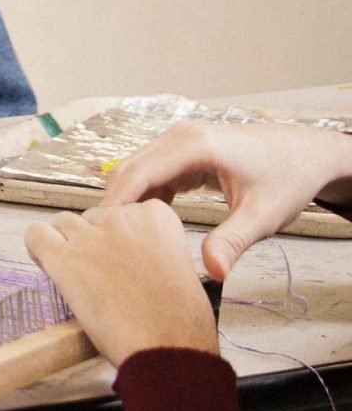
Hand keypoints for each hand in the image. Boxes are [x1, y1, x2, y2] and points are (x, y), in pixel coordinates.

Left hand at [24, 201, 219, 363]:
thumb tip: (130, 255)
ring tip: (76, 271)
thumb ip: (152, 249)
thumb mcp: (179, 267)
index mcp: (156, 217)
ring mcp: (90, 237)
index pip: (122, 211)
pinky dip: (38, 246)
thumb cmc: (179, 321)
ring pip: (63, 222)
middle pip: (91, 216)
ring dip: (66, 243)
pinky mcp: (64, 258)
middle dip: (93, 240)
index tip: (122, 257)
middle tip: (100, 272)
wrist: (167, 346)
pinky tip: (48, 263)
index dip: (119, 236)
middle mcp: (121, 219)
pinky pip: (36, 235)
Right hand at [99, 119, 351, 280]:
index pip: (137, 174)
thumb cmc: (289, 179)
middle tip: (104, 243)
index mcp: (193, 145)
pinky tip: (147, 225)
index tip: (100, 235)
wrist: (310, 154)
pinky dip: (146, 197)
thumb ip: (232, 242)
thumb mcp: (263, 216)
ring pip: (137, 171)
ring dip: (129, 202)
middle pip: (129, 170)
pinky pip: (153, 173)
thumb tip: (212, 273)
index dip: (115, 204)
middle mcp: (179, 137)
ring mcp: (180, 141)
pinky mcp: (184, 151)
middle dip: (114, 205)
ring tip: (121, 239)